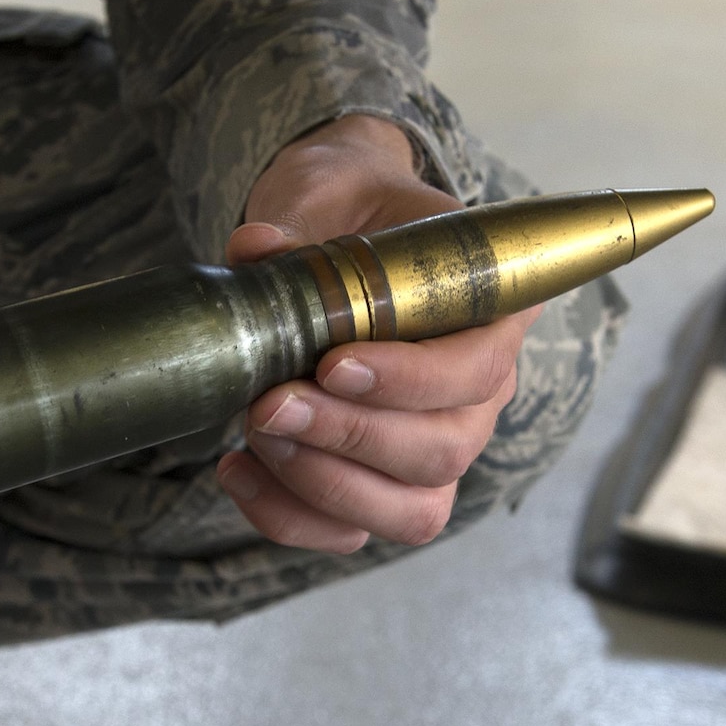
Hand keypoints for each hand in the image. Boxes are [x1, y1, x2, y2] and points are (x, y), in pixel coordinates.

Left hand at [216, 115, 538, 553]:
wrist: (334, 228)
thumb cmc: (353, 209)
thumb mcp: (331, 193)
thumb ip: (300, 221)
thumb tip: (257, 248)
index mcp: (489, 316)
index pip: (476, 371)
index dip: (410, 381)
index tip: (333, 364)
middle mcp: (476, 398)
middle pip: (444, 452)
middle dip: (349, 437)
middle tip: (269, 403)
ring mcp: (433, 451)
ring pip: (410, 511)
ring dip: (324, 484)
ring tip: (254, 432)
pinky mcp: (379, 489)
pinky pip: (350, 533)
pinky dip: (290, 517)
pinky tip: (235, 469)